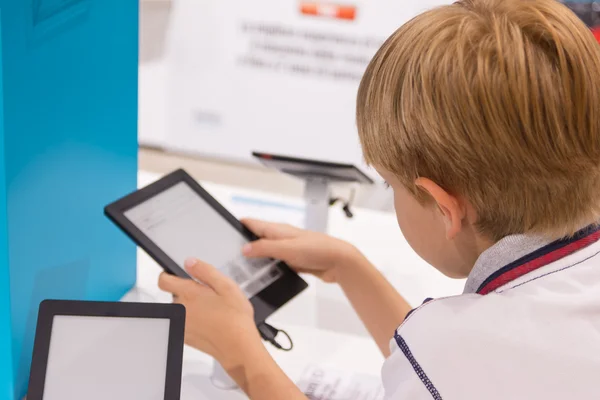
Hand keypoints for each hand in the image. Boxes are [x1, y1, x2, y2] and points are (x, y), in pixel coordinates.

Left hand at [158, 258, 260, 367]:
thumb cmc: (235, 318)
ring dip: (191, 308)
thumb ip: (205, 271)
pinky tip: (210, 322)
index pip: (164, 280)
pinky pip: (184, 323)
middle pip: (174, 295)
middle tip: (209, 296)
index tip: (179, 276)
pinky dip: (193, 321)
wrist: (238, 347)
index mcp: (188, 293)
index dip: (169, 275)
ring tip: (212, 311)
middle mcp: (180, 309)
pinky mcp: (185, 337)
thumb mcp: (226, 286)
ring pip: (180, 310)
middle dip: (188, 293)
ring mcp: (181, 324)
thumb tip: (190, 262)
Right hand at [241, 219, 362, 282]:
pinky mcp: (294, 261)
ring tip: (243, 271)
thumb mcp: (287, 248)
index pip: (252, 223)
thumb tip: (245, 248)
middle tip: (229, 257)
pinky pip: (276, 264)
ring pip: (266, 254)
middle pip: (257, 239)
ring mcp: (287, 250)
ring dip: (257, 260)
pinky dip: (269, 269)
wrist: (339, 261)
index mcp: (277, 230)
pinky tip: (264, 278)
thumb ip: (265, 248)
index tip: (223, 231)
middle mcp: (281, 238)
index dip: (238, 225)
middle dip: (244, 246)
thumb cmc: (318, 249)